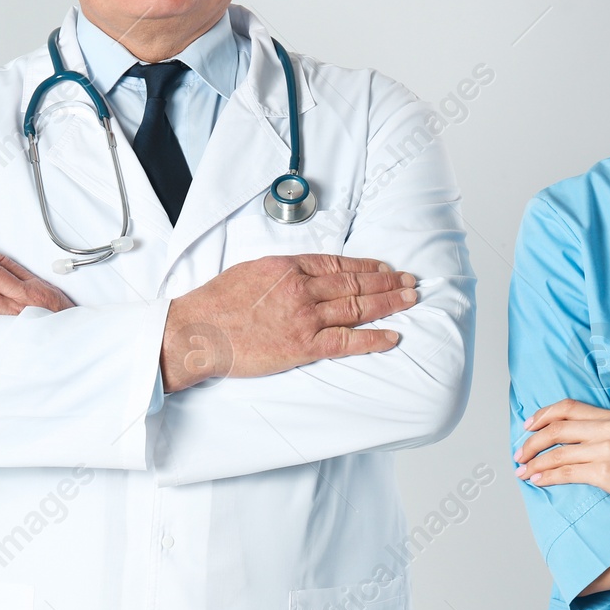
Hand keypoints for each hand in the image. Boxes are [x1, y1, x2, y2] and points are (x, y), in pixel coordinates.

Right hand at [161, 253, 417, 392]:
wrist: (198, 331)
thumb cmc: (218, 303)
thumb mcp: (253, 271)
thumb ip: (284, 272)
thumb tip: (307, 274)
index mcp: (288, 267)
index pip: (339, 264)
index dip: (367, 266)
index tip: (386, 268)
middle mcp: (301, 289)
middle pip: (355, 283)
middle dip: (388, 282)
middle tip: (411, 282)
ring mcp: (304, 317)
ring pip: (357, 308)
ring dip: (389, 303)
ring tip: (410, 300)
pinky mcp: (302, 345)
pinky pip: (347, 342)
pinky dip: (373, 339)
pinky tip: (392, 336)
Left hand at [513, 399, 609, 519]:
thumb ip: (599, 432)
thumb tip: (564, 439)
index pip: (567, 407)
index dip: (542, 415)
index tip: (527, 426)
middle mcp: (607, 429)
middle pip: (557, 428)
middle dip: (531, 442)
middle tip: (519, 454)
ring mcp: (607, 450)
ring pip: (557, 452)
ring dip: (534, 462)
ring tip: (522, 471)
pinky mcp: (606, 472)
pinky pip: (566, 472)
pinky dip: (547, 476)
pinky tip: (538, 481)